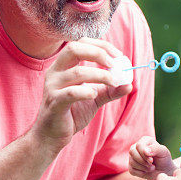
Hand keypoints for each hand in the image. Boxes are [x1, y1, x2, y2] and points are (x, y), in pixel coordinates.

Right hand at [32, 38, 131, 154]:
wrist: (51, 136)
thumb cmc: (71, 114)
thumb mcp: (94, 98)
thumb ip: (110, 90)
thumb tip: (129, 84)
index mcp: (63, 66)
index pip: (81, 43)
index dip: (101, 46)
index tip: (118, 56)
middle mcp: (55, 72)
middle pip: (74, 48)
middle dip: (98, 53)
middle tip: (115, 64)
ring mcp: (52, 86)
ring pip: (77, 72)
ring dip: (100, 74)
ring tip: (114, 82)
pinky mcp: (54, 102)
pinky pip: (70, 93)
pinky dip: (85, 91)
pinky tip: (94, 94)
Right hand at [129, 136, 174, 179]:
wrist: (163, 171)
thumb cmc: (163, 159)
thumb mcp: (164, 152)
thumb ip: (156, 148)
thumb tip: (145, 151)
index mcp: (144, 140)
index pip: (139, 145)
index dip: (144, 154)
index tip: (152, 160)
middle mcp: (136, 147)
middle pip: (132, 152)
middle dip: (143, 161)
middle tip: (152, 165)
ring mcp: (132, 156)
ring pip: (132, 161)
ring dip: (143, 167)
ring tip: (152, 168)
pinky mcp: (131, 166)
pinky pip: (132, 170)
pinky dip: (141, 173)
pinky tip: (147, 171)